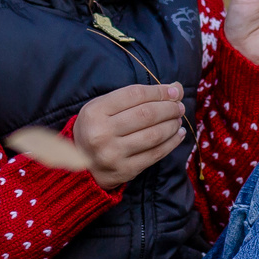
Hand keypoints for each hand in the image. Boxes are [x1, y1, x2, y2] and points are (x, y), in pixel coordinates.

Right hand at [71, 81, 186, 188]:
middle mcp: (102, 133)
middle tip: (178, 106)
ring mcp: (113, 154)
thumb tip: (176, 88)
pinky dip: (172, 142)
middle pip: (146, 114)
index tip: (173, 91)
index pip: (134, 95)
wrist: (81, 167)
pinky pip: (155, 154)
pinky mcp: (125, 170)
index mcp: (94, 112)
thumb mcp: (104, 107)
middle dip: (169, 108)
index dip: (158, 91)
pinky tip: (178, 134)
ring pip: (154, 135)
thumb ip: (135, 96)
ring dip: (172, 124)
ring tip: (177, 119)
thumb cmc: (96, 130)